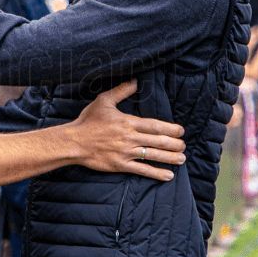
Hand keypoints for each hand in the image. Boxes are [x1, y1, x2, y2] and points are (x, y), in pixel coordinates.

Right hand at [68, 80, 185, 181]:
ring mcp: (125, 153)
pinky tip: (168, 175)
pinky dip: (156, 173)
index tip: (181, 131)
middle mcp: (130, 138)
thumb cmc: (88, 121)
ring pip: (153, 156)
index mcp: (128, 122)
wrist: (74, 142)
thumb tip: (135, 81)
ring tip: (181, 159)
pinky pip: (142, 170)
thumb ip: (121, 91)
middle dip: (174, 144)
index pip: (155, 126)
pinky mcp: (120, 165)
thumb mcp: (103, 101)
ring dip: (170, 158)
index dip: (171, 129)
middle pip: (158, 141)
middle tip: (184, 145)